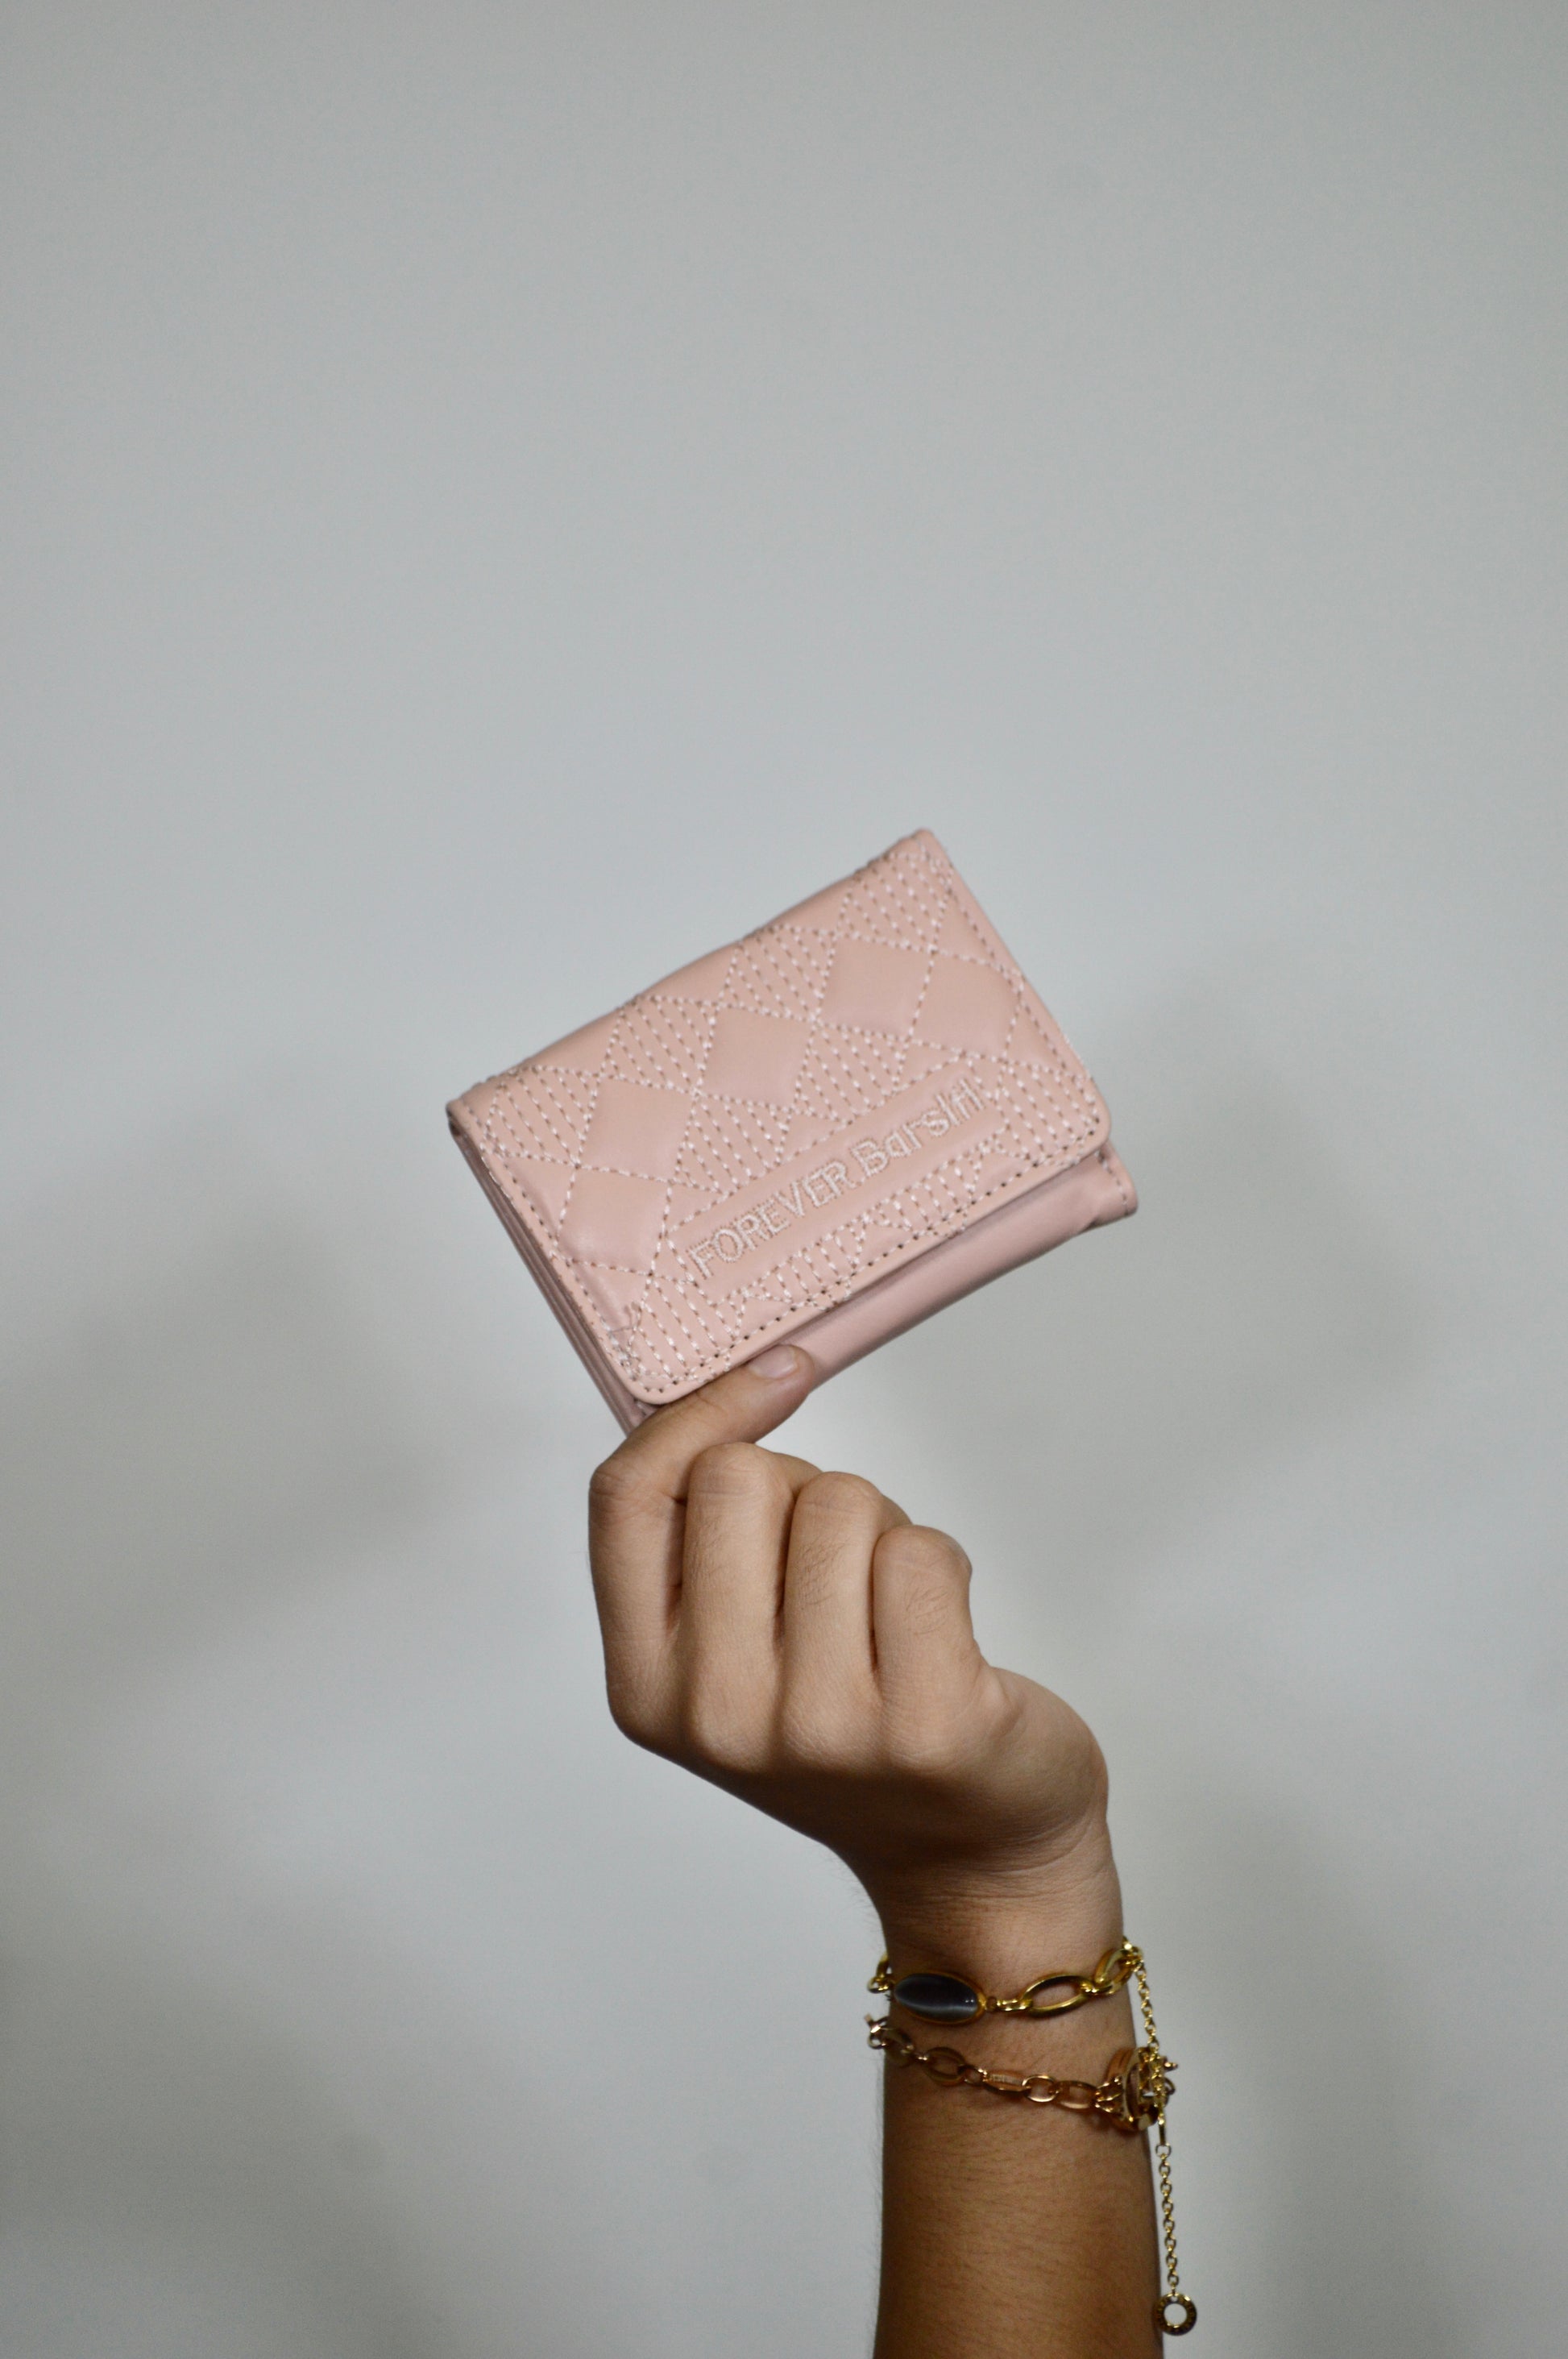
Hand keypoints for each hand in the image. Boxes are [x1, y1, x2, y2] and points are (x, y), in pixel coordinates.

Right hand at [587, 1348, 1121, 1969]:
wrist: (971, 1856)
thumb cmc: (853, 1728)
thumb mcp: (731, 1655)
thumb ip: (700, 1545)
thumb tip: (730, 1378)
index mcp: (646, 1689)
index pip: (627, 1496)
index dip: (698, 1412)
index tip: (772, 1375)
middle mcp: (717, 1716)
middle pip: (739, 1477)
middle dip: (805, 1489)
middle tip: (838, 1574)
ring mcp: (820, 1729)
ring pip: (840, 1503)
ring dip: (882, 1532)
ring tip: (891, 1618)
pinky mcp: (926, 1726)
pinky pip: (922, 1551)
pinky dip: (943, 1566)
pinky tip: (943, 1642)